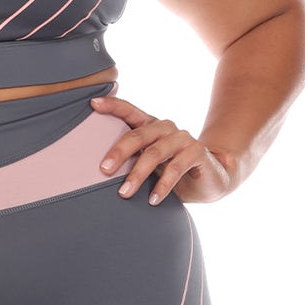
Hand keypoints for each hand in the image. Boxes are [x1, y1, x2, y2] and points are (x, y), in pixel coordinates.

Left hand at [88, 93, 235, 205]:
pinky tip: (152, 200)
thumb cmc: (171, 171)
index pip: (129, 111)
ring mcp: (182, 138)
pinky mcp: (197, 152)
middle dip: (119, 152)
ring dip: (137, 175)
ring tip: (124, 193)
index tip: (93, 104)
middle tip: (103, 170)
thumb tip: (99, 170)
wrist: (210, 179)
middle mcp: (166, 128)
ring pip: (155, 153)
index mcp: (151, 126)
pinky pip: (176, 168)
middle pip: (138, 135)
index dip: (112, 106)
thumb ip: (131, 159)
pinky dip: (162, 185)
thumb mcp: (149, 163)